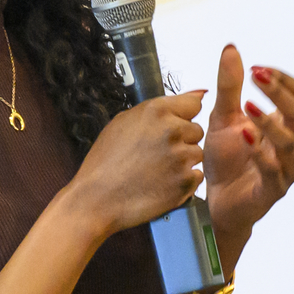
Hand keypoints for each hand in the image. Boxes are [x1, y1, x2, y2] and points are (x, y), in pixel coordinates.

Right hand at [64, 91, 205, 236]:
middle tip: (158, 154)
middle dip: (182, 140)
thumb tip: (195, 94)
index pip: (193, 104)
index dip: (183, 116)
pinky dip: (184, 181)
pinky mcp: (186, 182)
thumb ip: (158, 108)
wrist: (96, 199)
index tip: (175, 125)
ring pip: (197, 153)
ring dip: (183, 161)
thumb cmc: (105, 163)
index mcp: (156, 111)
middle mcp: (171, 130)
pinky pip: (197, 176)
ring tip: (158, 170)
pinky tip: (163, 184)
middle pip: (196, 130)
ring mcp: (181, 157)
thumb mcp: (122, 122)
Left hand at [204, 45, 293, 242]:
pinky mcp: (273, 189)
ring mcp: (286, 168)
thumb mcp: (222, 117)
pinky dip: (260, 153)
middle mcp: (292, 144)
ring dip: (269, 122)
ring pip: (289, 142)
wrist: (216, 199)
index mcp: (285, 124)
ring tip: (248, 107)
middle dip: (278, 92)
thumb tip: (231, 49)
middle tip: (256, 77)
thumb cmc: (225, 159)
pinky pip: (273, 170)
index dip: (282, 79)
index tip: (256, 69)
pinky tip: (245, 137)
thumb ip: (229, 86)